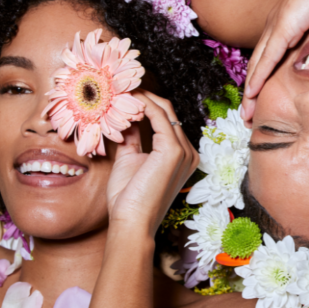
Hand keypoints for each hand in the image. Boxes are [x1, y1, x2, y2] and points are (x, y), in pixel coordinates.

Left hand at [105, 90, 199, 235]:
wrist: (132, 223)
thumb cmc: (129, 199)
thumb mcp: (130, 160)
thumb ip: (132, 138)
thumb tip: (126, 117)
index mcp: (182, 156)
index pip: (167, 120)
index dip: (146, 104)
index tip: (123, 94)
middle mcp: (189, 152)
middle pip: (168, 112)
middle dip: (144, 96)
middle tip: (121, 85)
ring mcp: (184, 151)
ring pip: (164, 110)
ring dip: (140, 97)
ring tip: (119, 88)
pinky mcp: (173, 150)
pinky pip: (158, 117)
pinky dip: (141, 105)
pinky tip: (125, 99)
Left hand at [241, 0, 308, 121]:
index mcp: (287, 24)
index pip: (271, 58)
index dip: (265, 80)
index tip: (262, 100)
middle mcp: (277, 27)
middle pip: (259, 66)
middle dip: (252, 93)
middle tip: (248, 116)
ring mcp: (278, 28)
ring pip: (258, 67)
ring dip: (251, 93)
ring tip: (246, 114)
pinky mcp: (285, 28)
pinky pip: (267, 59)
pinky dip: (257, 77)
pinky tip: (250, 93)